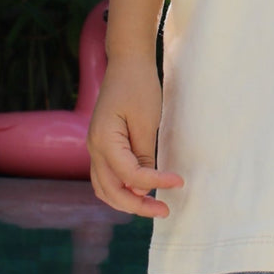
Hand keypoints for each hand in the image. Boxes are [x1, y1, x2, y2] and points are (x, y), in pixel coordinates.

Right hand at [87, 57, 182, 217]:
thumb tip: (142, 186)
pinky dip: (121, 188)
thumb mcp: (147, 120)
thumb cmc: (139, 86)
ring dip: (127, 200)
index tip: (179, 182)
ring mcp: (95, 147)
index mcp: (104, 140)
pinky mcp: (103, 145)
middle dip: (137, 206)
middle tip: (164, 211)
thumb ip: (143, 155)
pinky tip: (141, 190)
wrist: (127, 62)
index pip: (130, 175)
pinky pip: (107, 176)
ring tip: (152, 206)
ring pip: (104, 188)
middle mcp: (94, 148)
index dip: (156, 182)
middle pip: (110, 191)